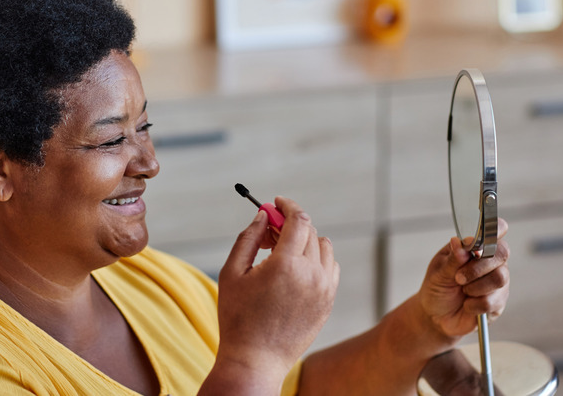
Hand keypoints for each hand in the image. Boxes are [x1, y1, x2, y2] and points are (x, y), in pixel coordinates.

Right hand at [215, 197, 339, 379]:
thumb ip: (248, 238)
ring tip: (281, 253)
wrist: (256, 360)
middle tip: (269, 232)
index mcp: (286, 264)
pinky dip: (317, 260)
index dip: (287, 206)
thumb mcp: (232, 273)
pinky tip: (296, 269)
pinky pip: (330, 268)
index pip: (298, 219)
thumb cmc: (238, 318)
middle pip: (310, 231)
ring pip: (323, 247)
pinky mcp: (328, 302)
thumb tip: (263, 216)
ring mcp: (324, 289)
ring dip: (305, 241)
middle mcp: (311, 274)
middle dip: (290, 224)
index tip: (276, 203)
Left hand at [418, 219, 509, 337]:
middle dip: (478, 266)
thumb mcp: (439, 272)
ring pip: (499, 278)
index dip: (495, 230)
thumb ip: (452, 259)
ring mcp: (497, 282)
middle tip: (458, 277)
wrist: (435, 315)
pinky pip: (493, 301)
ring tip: (462, 290)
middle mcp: (491, 262)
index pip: (495, 229)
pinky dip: (474, 304)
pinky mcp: (499, 302)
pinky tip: (466, 304)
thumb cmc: (437, 288)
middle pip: (502, 253)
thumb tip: (460, 242)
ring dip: (475, 286)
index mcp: (475, 247)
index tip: (481, 241)